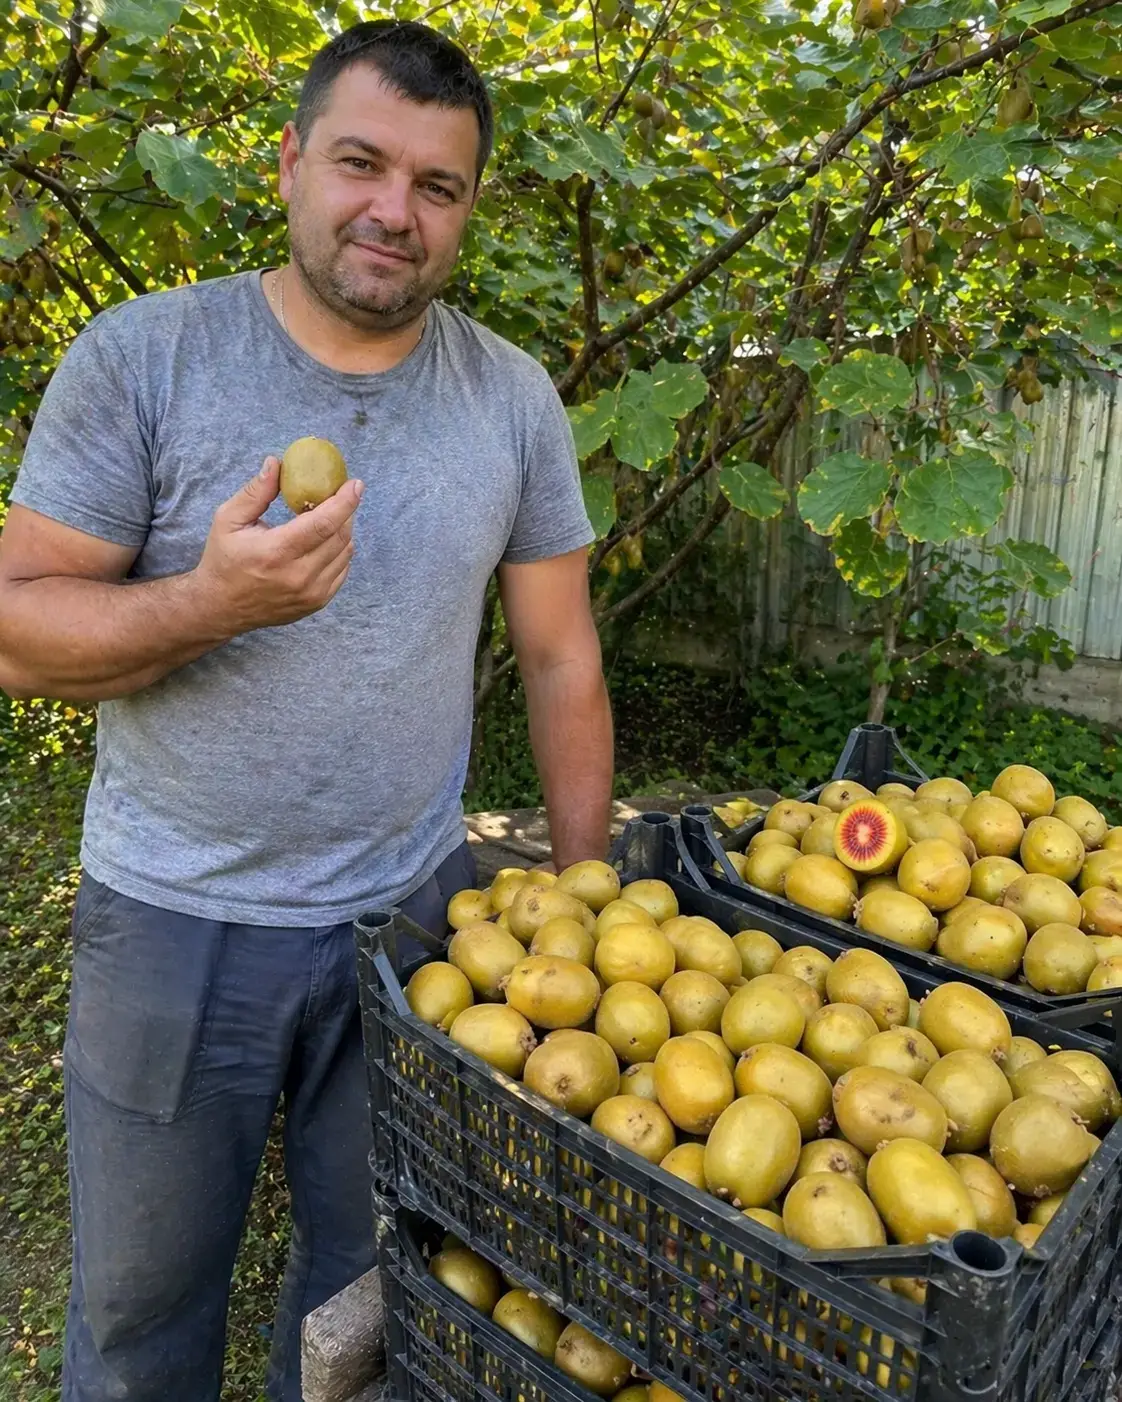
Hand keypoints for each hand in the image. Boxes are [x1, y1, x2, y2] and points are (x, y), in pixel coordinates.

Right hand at [191, 457, 363, 635]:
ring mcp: (311, 593)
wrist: (221, 607)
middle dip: (346, 511)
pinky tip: (325, 540)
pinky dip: (339, 551)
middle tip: (341, 494)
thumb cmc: (223, 559)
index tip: (355, 484)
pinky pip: (342, 570)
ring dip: (343, 530)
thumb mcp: (228, 520)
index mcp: (276, 552)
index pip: (323, 524)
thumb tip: (277, 463)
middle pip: (340, 536)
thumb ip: (256, 492)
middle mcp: (298, 576)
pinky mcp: (317, 603)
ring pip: (345, 553)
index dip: (344, 501)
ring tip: (329, 515)